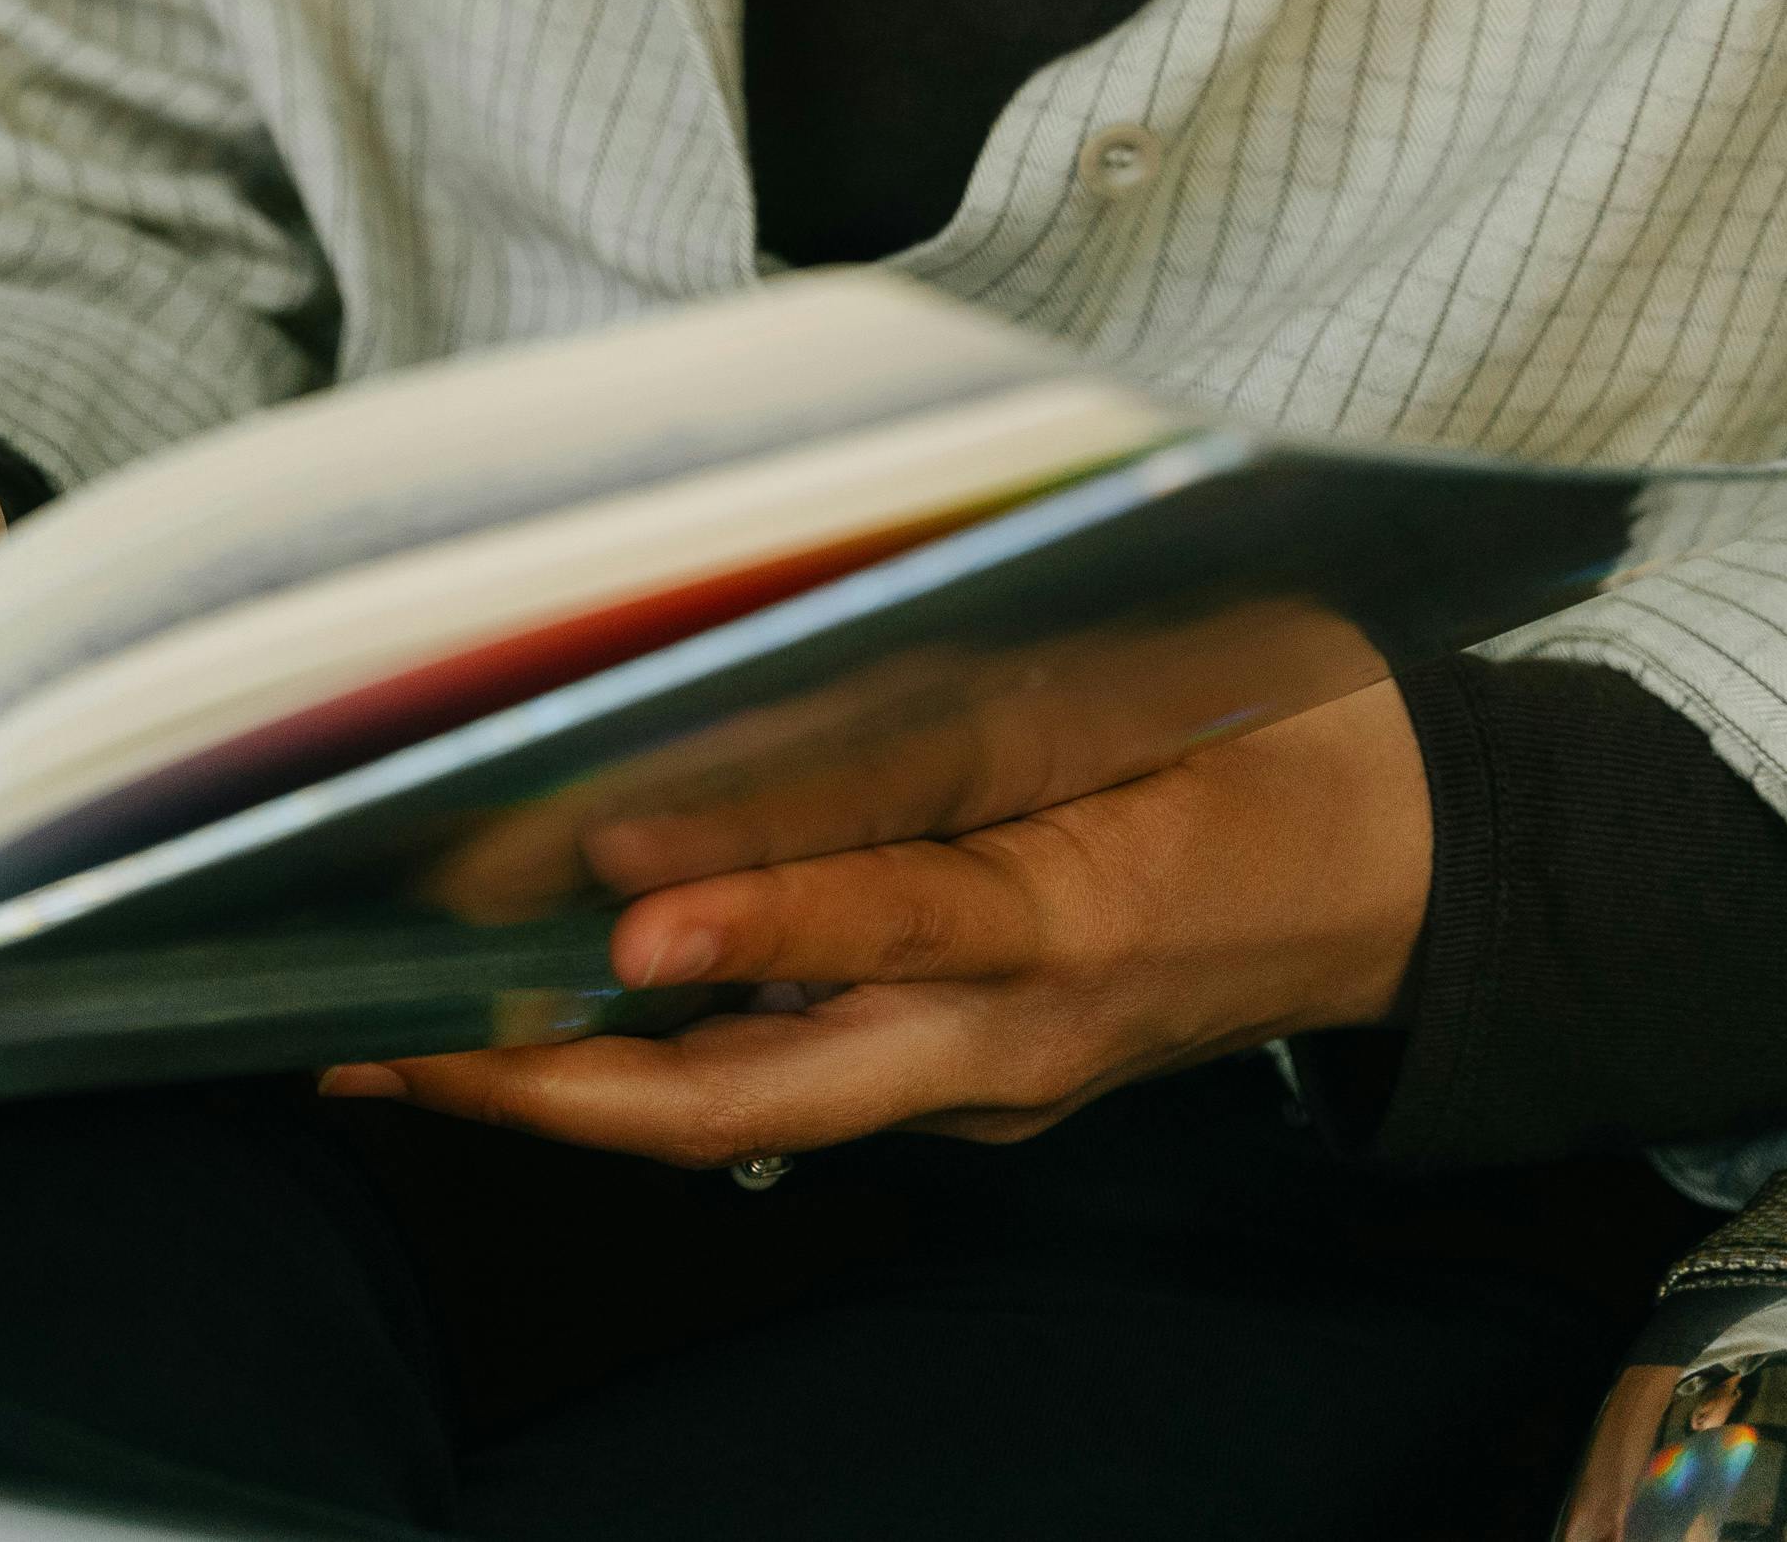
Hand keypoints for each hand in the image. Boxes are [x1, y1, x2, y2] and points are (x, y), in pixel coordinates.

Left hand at [322, 678, 1430, 1164]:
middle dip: (559, 1091)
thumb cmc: (1266, 730)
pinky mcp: (964, 1088)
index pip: (893, 915)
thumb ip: (945, 705)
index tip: (622, 907)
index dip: (756, 913)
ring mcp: (980, 1086)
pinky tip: (539, 1025)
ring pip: (750, 1112)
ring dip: (571, 1089)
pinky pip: (789, 1088)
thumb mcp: (1129, 675)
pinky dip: (655, 1064)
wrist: (1397, 867)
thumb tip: (756, 695)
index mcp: (1073, 914)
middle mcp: (1009, 1041)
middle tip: (390, 1055)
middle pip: (762, 1096)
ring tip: (397, 1045)